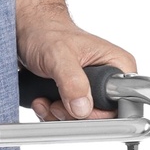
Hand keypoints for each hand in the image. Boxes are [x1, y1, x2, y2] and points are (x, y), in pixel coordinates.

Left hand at [16, 4, 136, 120]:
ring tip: (44, 98)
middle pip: (100, 118)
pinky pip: (67, 118)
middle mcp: (108, 79)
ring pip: (81, 120)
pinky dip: (50, 114)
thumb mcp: (59, 55)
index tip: (78, 109)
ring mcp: (91, 89)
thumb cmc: (46, 31)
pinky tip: (41, 99)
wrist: (28, 28)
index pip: (122, 105)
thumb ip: (72, 82)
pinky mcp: (75, 96)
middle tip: (56, 103)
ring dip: (57, 115)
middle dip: (73, 116)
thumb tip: (82, 107)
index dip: (100, 114)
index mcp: (118, 66)